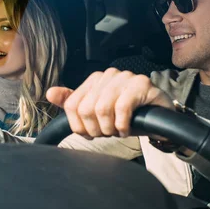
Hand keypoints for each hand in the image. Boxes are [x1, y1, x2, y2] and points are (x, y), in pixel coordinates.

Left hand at [46, 68, 173, 137]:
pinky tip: (127, 129)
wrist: (159, 119)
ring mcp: (125, 78)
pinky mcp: (141, 85)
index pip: (71, 105)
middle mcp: (108, 75)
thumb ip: (73, 103)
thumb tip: (50, 93)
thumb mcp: (97, 113)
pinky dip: (123, 126)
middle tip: (108, 133)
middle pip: (85, 109)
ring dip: (110, 128)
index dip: (80, 126)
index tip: (92, 133)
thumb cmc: (128, 116)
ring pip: (101, 109)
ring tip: (118, 131)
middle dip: (96, 129)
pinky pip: (121, 109)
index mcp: (94, 80)